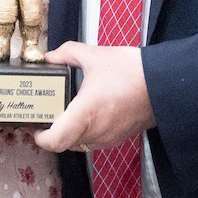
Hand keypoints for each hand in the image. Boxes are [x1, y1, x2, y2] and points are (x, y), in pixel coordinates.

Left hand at [32, 42, 153, 152]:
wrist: (162, 84)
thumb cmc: (133, 72)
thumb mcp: (96, 55)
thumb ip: (68, 53)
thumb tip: (52, 56)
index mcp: (86, 113)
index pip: (55, 140)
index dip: (40, 137)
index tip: (35, 125)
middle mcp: (95, 131)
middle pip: (63, 143)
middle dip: (52, 131)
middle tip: (47, 114)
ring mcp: (107, 137)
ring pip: (78, 144)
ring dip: (68, 132)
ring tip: (65, 112)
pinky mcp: (117, 138)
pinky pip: (92, 141)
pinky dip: (84, 132)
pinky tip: (87, 114)